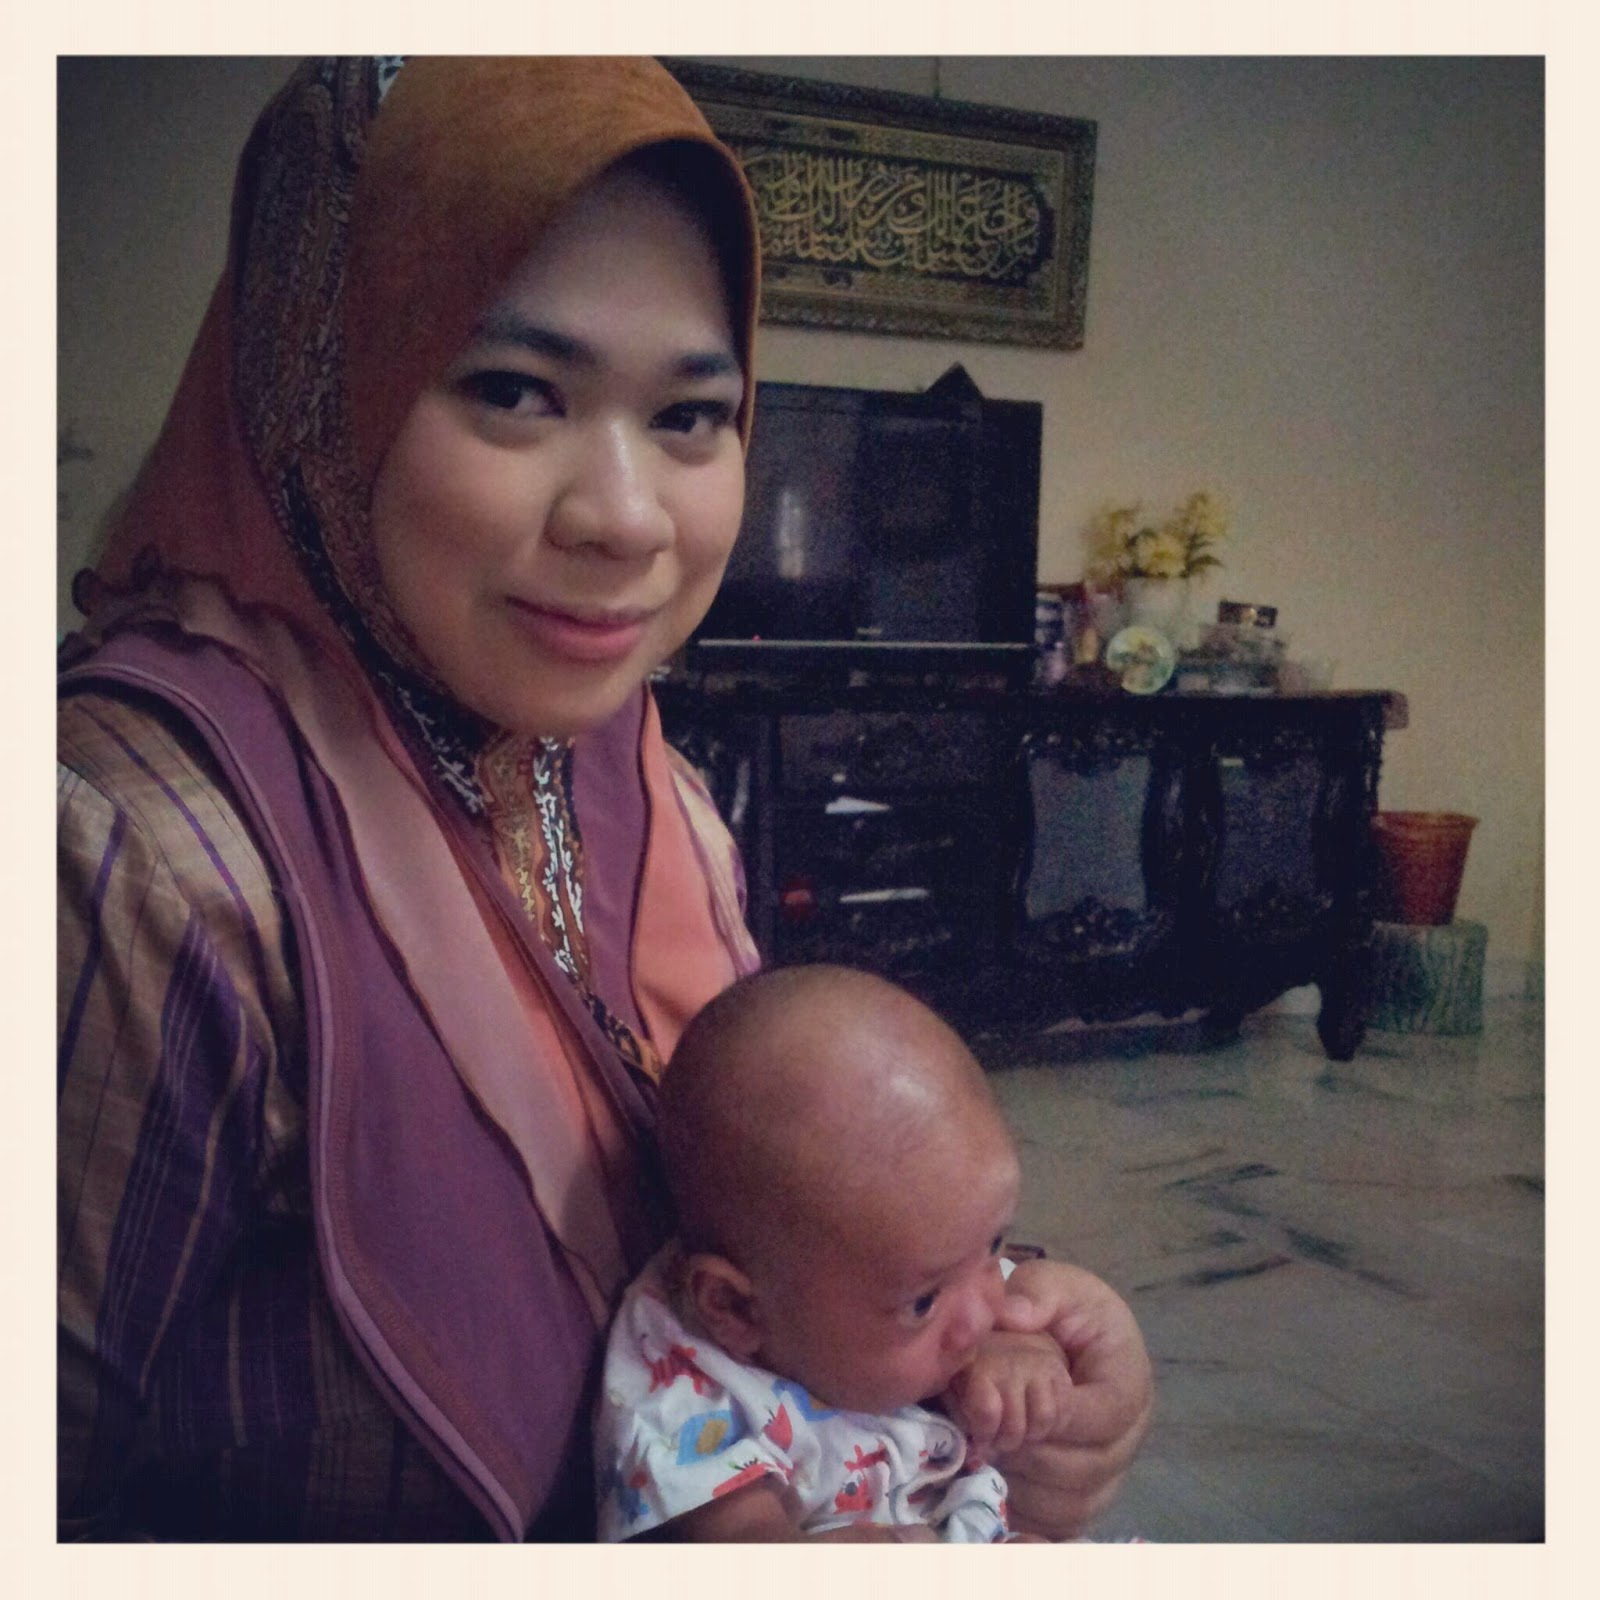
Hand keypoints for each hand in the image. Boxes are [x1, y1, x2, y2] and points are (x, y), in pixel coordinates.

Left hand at [968, 1260, 1153, 1540]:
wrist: (1074, 1337)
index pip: (1102, 1417)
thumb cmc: (1067, 1311)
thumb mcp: (1056, 1286)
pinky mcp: (1087, 1496)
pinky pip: (1062, 1523)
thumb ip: (1036, 1293)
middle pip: (1086, 1468)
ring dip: (1023, 1483)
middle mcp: (1129, 1436)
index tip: (1011, 1403)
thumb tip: (1012, 1314)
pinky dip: (1026, 1509)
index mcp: (1129, 1383)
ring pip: (1072, 1502)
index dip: (1055, 1416)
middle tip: (984, 1432)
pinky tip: (996, 1479)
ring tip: (987, 1452)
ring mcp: (1111, 1472)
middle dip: (1030, 1452)